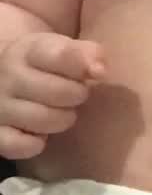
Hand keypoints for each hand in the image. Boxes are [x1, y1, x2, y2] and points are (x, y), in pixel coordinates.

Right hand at [0, 32, 103, 158]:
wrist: (0, 76)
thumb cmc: (42, 64)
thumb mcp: (61, 48)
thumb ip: (86, 54)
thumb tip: (100, 71)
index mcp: (27, 51)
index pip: (61, 55)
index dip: (84, 65)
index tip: (97, 72)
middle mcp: (7, 77)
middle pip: (61, 92)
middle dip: (78, 95)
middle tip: (75, 94)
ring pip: (46, 120)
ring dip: (62, 119)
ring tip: (59, 110)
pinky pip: (21, 146)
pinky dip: (36, 143)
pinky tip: (38, 133)